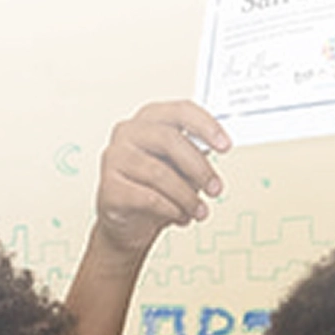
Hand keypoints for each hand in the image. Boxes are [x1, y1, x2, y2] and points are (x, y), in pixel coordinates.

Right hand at [95, 103, 230, 249]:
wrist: (128, 223)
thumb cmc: (155, 188)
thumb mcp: (180, 168)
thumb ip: (194, 154)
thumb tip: (215, 148)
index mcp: (148, 119)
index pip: (180, 111)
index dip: (206, 126)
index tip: (225, 145)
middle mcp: (128, 132)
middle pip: (169, 140)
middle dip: (199, 168)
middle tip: (215, 188)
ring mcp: (114, 158)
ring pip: (159, 173)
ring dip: (187, 196)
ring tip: (199, 211)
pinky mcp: (109, 187)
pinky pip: (147, 197)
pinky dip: (171, 209)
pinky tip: (179, 216)